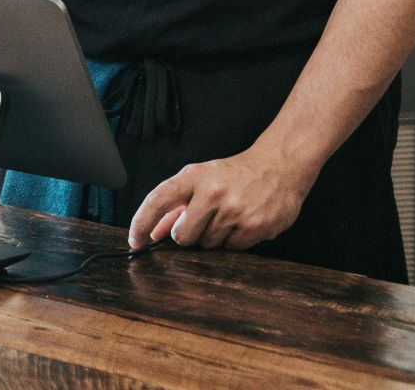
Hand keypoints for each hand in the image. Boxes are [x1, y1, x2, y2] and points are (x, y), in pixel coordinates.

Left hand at [128, 148, 317, 251]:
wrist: (279, 166)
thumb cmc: (234, 174)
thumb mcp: (200, 180)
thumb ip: (175, 206)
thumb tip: (152, 232)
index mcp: (194, 176)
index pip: (158, 200)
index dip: (141, 223)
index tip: (135, 240)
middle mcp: (213, 192)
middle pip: (183, 235)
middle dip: (187, 235)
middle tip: (202, 220)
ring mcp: (236, 210)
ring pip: (208, 244)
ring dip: (214, 237)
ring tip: (228, 216)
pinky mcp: (256, 226)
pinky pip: (232, 249)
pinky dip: (234, 241)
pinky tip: (243, 222)